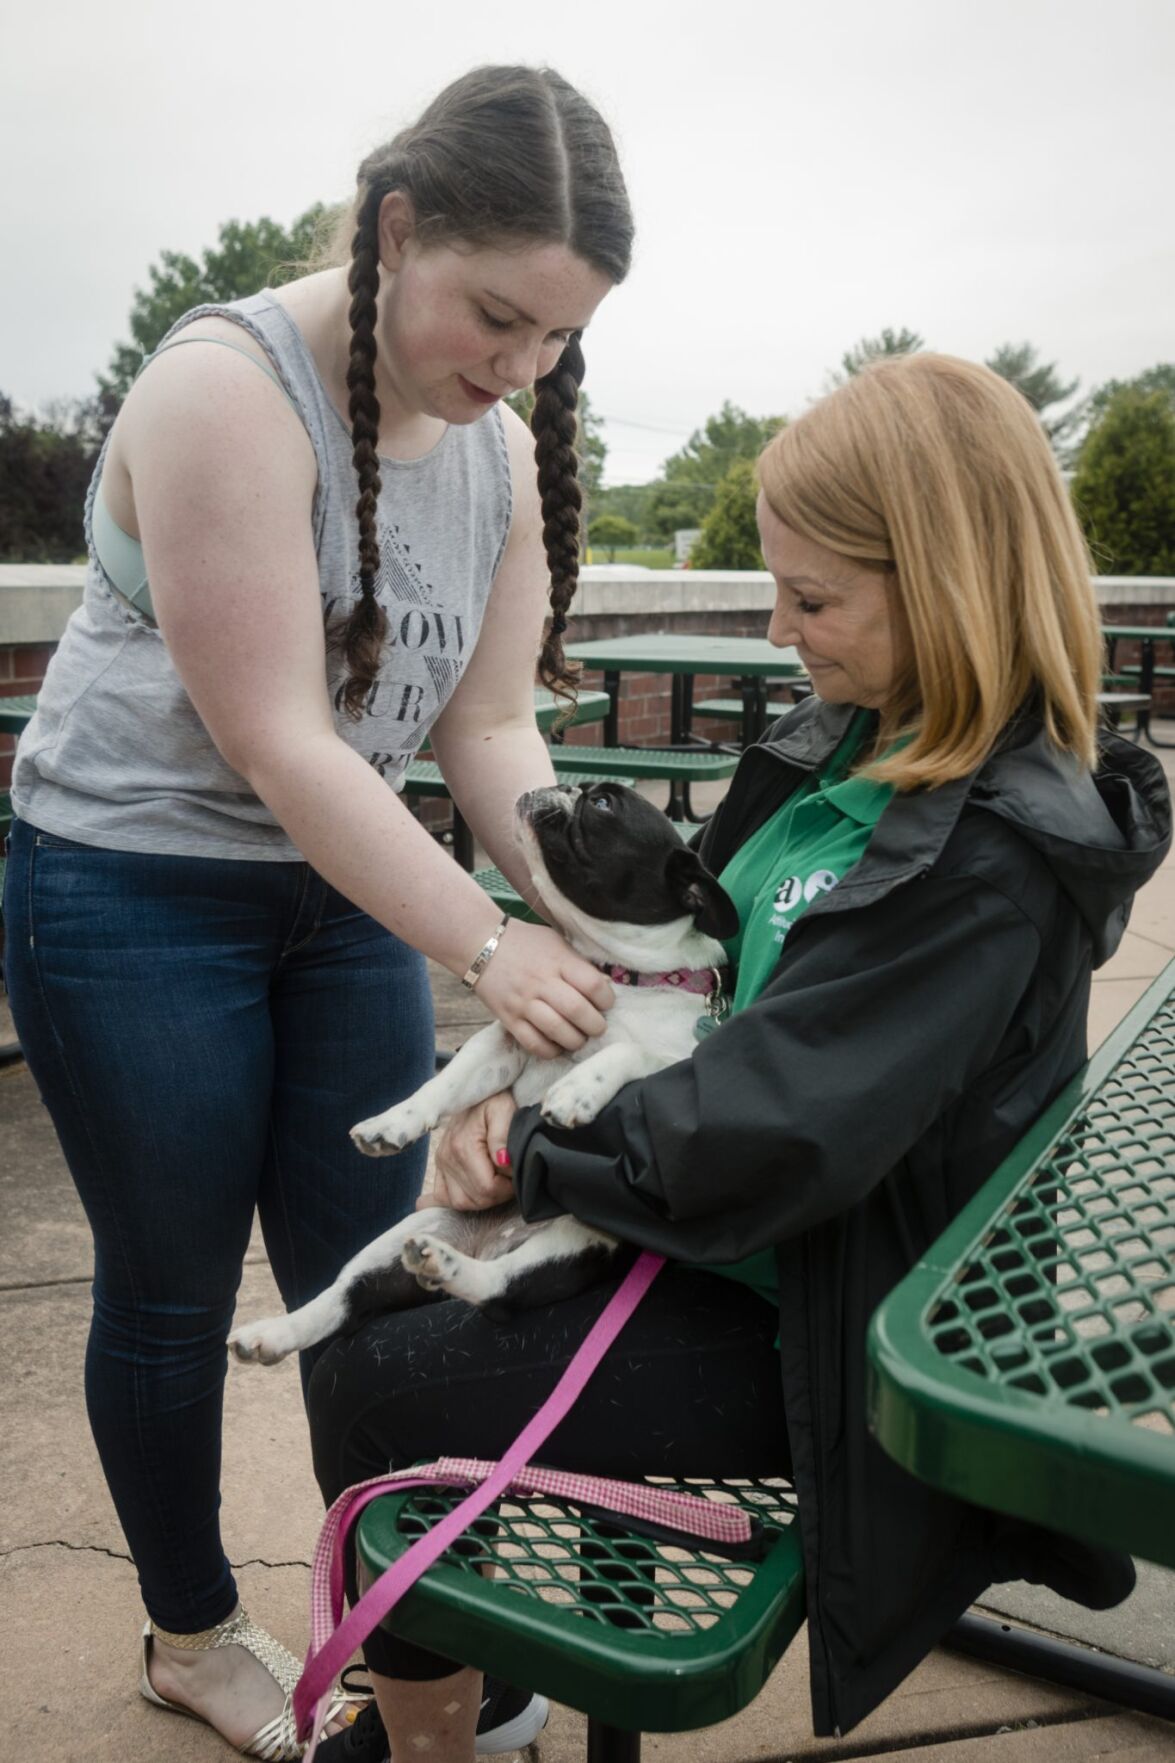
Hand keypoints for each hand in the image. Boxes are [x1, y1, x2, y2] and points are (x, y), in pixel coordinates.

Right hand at [423, 1092, 518, 1210]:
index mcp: (463, 1147)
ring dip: (481, 1199)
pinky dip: (459, 1199)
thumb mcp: (504, 1109)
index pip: (487, 1188)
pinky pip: (443, 1197)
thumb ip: (503, 1135)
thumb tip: (502, 1161)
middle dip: (497, 1194)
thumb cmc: (494, 1101)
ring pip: (459, 1203)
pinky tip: (473, 1189)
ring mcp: (440, 1163)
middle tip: (509, 1178)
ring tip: (495, 1182)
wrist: (475, 1091)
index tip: (515, 1175)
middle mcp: (447, 1158)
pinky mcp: (439, 1166)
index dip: (507, 1188)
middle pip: (475, 1199)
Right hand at [473, 919, 612, 1057]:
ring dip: (575, 1040)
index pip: (592, 984)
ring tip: (579, 1038)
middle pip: (577, 1011)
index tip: (606, 1003)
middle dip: (595, 1025)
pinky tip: (557, 1045)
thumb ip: (579, 964)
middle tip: (597, 1027)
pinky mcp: (508, 1018)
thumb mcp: (557, 943)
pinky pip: (533, 1043)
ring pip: (556, 1030)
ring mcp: (523, 1002)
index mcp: (558, 961)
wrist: (480, 944)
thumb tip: (605, 987)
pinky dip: (550, 1050)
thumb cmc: (526, 943)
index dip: (606, 999)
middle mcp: (541, 982)